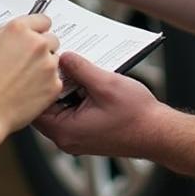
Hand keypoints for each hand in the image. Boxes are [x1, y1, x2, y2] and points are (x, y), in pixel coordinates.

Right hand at [0, 14, 62, 134]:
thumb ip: (5, 34)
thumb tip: (14, 33)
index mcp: (19, 30)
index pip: (42, 20)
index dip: (38, 29)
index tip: (38, 35)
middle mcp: (37, 44)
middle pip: (52, 39)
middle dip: (43, 48)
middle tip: (28, 62)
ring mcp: (48, 64)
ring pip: (55, 60)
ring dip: (45, 66)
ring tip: (25, 79)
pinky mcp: (54, 85)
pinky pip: (56, 80)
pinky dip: (46, 85)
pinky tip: (30, 91)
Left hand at [33, 53, 166, 159]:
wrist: (158, 133)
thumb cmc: (136, 116)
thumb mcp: (105, 84)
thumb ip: (81, 69)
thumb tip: (63, 57)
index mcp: (65, 130)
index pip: (35, 106)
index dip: (37, 83)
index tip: (40, 63)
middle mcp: (67, 138)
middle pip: (46, 106)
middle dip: (53, 83)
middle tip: (59, 60)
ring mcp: (77, 137)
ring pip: (61, 107)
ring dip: (68, 88)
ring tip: (76, 67)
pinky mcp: (87, 133)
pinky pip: (73, 111)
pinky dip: (77, 95)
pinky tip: (88, 80)